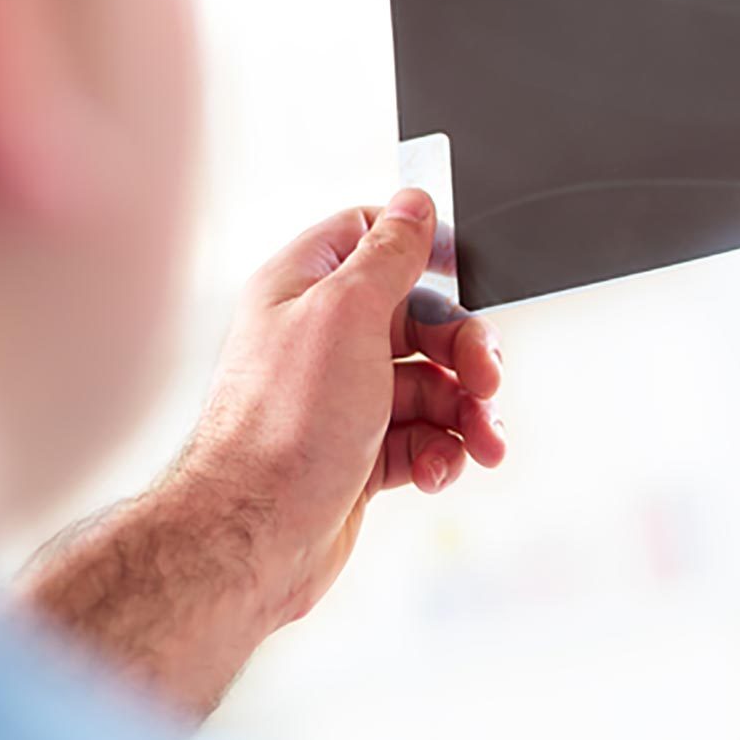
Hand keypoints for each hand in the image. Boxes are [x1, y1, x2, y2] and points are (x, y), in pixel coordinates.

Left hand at [24, 192, 504, 719]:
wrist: (252, 538)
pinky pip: (420, 440)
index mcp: (305, 287)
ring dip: (466, 414)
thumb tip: (413, 201)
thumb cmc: (284, 426)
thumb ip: (388, 254)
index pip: (369, 238)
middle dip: (465, 353)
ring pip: (429, 387)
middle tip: (487, 383)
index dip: (421, 249)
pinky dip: (441, 454)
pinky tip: (440, 471)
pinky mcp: (356, 455)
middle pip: (420, 320)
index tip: (465, 272)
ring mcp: (340, 401)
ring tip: (482, 446)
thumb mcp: (347, 315)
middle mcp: (320, 339)